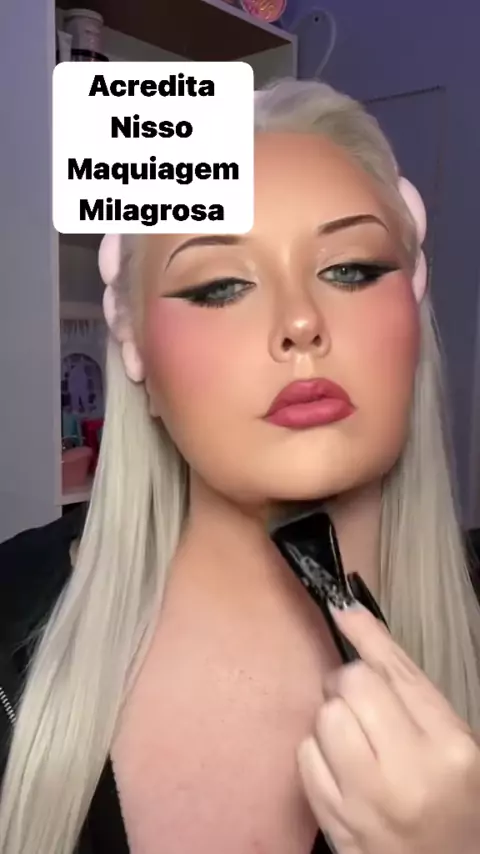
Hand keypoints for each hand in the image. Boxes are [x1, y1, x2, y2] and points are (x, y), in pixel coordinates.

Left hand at [298, 604, 479, 853]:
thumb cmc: (454, 802)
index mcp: (449, 747)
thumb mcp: (453, 742)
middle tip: (358, 700)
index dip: (366, 635)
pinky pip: (306, 756)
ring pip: (324, 718)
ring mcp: (366, 801)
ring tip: (355, 739)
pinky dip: (318, 752)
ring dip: (334, 719)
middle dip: (350, 684)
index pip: (396, 673)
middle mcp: (407, 772)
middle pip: (352, 686)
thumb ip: (410, 690)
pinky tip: (341, 767)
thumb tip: (357, 623)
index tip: (342, 608)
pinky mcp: (335, 822)